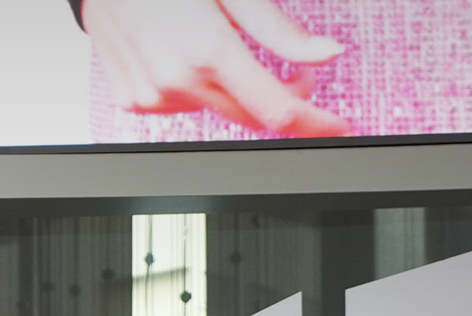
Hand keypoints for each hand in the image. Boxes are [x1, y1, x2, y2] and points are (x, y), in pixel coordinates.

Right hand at [85, 0, 347, 137]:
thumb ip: (281, 31)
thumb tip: (326, 54)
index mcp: (209, 52)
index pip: (275, 109)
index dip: (313, 123)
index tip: (336, 128)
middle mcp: (178, 82)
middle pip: (248, 117)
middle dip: (280, 100)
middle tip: (297, 74)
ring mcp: (152, 96)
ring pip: (215, 108)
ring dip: (233, 88)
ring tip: (220, 46)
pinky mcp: (135, 100)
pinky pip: (181, 105)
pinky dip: (197, 87)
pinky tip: (186, 55)